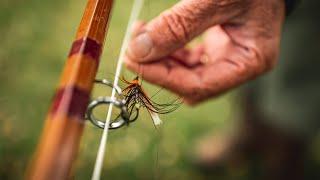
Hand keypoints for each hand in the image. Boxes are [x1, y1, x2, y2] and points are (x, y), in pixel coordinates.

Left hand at [125, 0, 284, 103]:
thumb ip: (179, 25)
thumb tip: (139, 51)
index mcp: (250, 61)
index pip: (200, 86)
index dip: (163, 78)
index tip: (133, 62)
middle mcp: (239, 67)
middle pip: (190, 85)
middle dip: (159, 70)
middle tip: (132, 49)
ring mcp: (227, 59)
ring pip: (185, 75)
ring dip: (160, 60)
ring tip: (139, 37)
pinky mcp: (216, 50)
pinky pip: (187, 61)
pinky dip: (168, 52)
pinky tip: (154, 36)